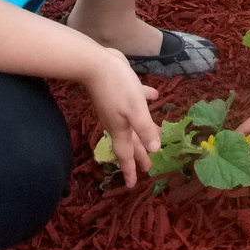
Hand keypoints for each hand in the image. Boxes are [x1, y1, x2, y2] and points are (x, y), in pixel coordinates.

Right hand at [82, 48, 161, 187]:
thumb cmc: (117, 87)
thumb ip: (145, 129)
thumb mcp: (136, 109)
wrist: (95, 63)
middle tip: (149, 166)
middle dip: (140, 154)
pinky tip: (153, 95)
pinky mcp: (117, 93)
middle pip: (131, 142)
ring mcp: (115, 108)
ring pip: (132, 124)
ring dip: (143, 132)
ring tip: (154, 137)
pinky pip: (133, 101)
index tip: (131, 185)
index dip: (130, 169)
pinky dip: (143, 100)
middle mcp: (116, 121)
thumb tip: (154, 150)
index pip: (126, 154)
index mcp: (121, 128)